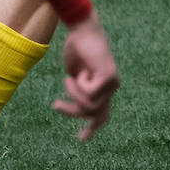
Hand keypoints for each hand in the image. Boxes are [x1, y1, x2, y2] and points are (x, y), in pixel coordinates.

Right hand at [52, 10, 118, 140]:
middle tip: (56, 105)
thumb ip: (79, 92)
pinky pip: (88, 94)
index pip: (103, 114)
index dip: (92, 128)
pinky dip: (77, 85)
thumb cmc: (77, 48)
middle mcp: (112, 87)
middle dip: (72, 112)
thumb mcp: (75, 75)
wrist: (82, 29)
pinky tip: (80, 71)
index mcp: (105, 88)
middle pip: (92, 114)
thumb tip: (79, 108)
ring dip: (73, 93)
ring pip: (88, 105)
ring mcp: (113, 83)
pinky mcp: (109, 77)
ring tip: (70, 77)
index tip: (81, 139)